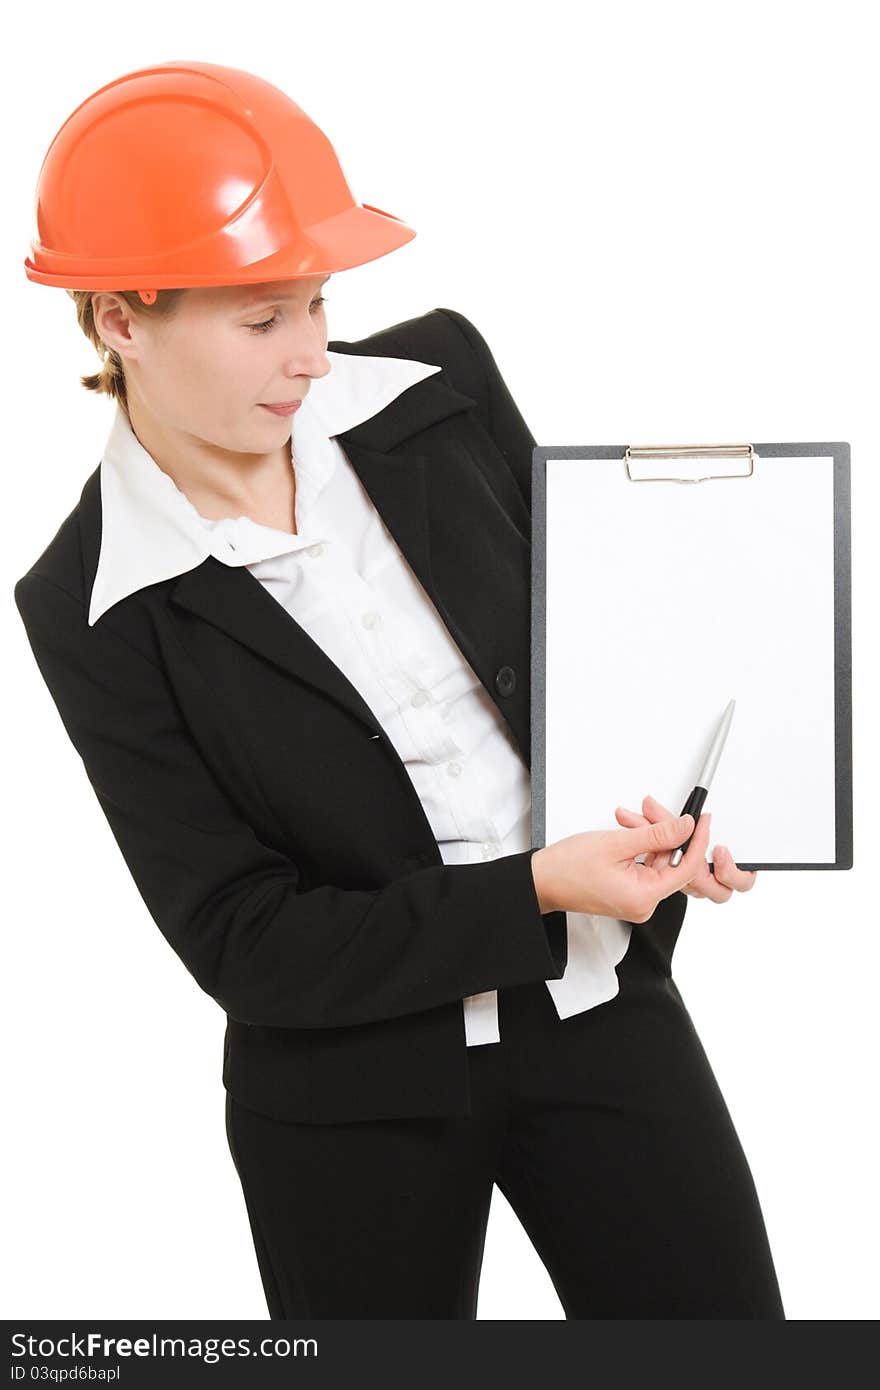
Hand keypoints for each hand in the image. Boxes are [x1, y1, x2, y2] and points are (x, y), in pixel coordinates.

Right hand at [531, 807, 710, 921]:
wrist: (541, 880)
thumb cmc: (567, 868)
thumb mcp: (616, 843)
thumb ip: (656, 835)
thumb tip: (685, 827)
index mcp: (643, 896)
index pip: (686, 868)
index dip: (696, 840)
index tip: (701, 820)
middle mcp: (643, 904)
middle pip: (671, 862)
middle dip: (663, 833)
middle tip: (651, 809)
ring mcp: (635, 900)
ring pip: (657, 862)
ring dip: (648, 838)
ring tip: (629, 820)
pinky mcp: (628, 893)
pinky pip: (645, 867)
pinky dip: (640, 848)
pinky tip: (629, 833)